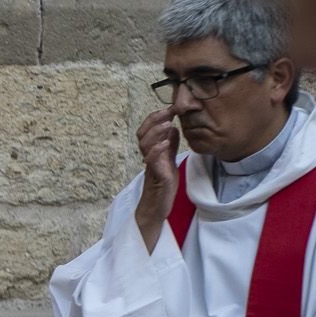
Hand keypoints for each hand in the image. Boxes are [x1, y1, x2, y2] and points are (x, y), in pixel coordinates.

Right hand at [133, 106, 182, 249]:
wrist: (157, 209)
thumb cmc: (162, 187)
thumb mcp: (169, 162)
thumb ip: (170, 146)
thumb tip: (172, 129)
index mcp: (152, 153)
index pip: (147, 130)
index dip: (155, 118)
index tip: (168, 107)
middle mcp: (148, 158)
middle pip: (142, 134)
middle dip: (154, 120)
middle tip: (167, 111)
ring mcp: (151, 167)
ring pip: (145, 145)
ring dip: (156, 133)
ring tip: (167, 123)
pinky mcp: (157, 178)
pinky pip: (153, 162)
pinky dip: (158, 150)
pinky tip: (167, 142)